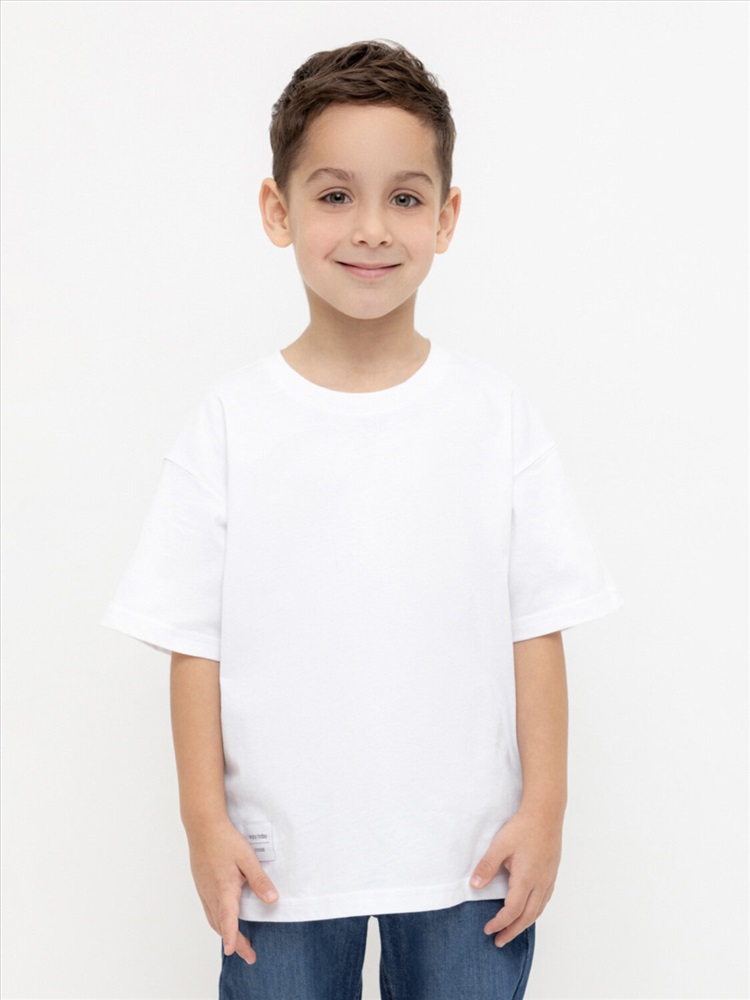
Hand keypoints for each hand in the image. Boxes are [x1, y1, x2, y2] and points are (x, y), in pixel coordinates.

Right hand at [186, 817, 279, 963]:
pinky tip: (225, 921)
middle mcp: (211, 893)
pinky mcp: (201, 885)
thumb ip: (260, 880)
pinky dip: (218, 922)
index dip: (232, 937)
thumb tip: (272, 900)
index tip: (234, 952)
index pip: (228, 919)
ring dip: (225, 933)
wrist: (202, 826)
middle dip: (234, 942)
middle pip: (220, 925)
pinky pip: (209, 910)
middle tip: (249, 955)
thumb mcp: (247, 858)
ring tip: (237, 944)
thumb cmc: (225, 840)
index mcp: (224, 888)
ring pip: (213, 919)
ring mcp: (204, 890)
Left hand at [469, 807, 562, 946]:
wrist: (546, 813)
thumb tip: (474, 886)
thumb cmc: (523, 827)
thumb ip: (487, 867)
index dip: (500, 923)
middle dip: (512, 931)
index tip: (488, 929)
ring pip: (538, 910)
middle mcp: (540, 883)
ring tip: (513, 930)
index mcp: (526, 879)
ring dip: (525, 923)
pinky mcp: (552, 873)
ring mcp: (548, 879)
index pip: (512, 910)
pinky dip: (535, 911)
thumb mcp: (500, 845)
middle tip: (500, 941)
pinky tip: (530, 910)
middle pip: (527, 917)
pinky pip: (545, 900)